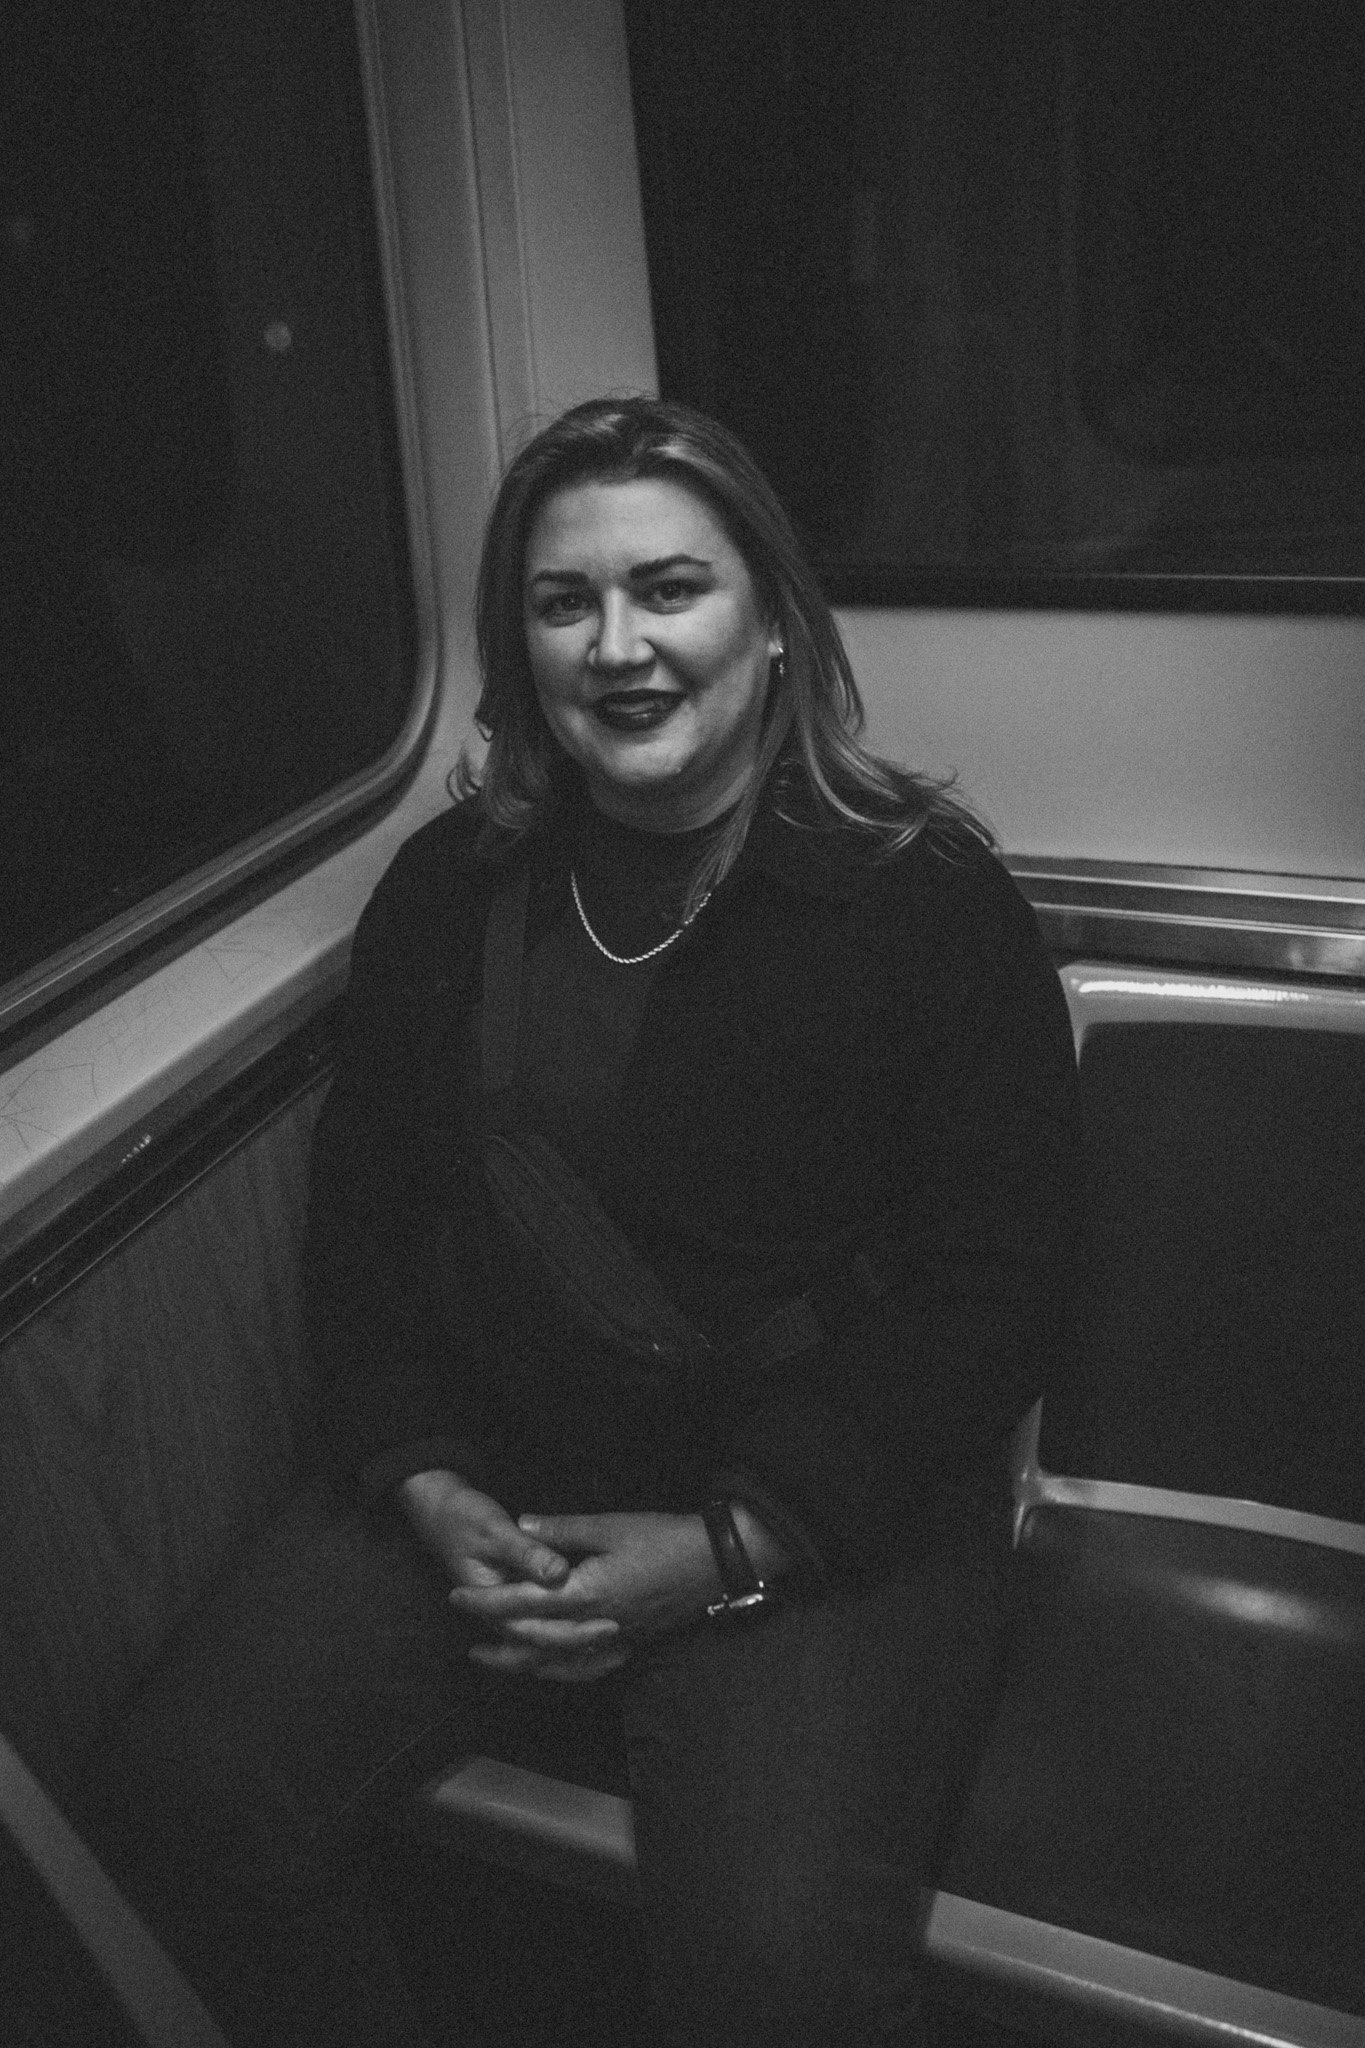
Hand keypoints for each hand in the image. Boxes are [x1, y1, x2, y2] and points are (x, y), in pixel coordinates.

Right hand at [397, 1470, 624, 1677]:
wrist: (441, 1514)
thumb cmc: (465, 1520)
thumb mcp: (495, 1531)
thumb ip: (527, 1553)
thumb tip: (559, 1574)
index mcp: (494, 1607)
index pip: (539, 1633)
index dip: (576, 1632)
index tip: (611, 1626)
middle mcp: (500, 1621)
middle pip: (545, 1653)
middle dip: (585, 1654)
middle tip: (626, 1648)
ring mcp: (508, 1618)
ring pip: (545, 1654)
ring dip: (580, 1659)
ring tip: (621, 1656)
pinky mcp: (516, 1611)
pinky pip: (545, 1639)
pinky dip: (571, 1647)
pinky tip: (600, 1643)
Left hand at [449, 1508, 788, 1680]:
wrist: (714, 1563)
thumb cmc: (663, 1538)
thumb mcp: (610, 1525)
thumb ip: (562, 1531)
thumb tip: (520, 1525)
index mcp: (584, 1594)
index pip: (521, 1604)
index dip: (486, 1603)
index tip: (456, 1598)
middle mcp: (593, 1626)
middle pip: (532, 1642)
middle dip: (496, 1640)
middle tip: (466, 1636)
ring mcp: (612, 1640)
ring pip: (556, 1663)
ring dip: (522, 1664)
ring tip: (494, 1660)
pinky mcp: (628, 1644)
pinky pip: (585, 1668)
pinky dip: (561, 1671)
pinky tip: (549, 1669)